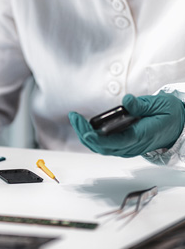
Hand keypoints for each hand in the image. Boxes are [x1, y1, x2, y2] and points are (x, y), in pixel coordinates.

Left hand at [69, 92, 184, 157]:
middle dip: (85, 133)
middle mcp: (132, 146)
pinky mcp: (124, 145)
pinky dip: (92, 136)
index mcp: (141, 136)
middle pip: (103, 147)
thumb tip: (126, 101)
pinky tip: (84, 125)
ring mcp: (127, 147)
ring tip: (76, 119)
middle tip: (74, 117)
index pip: (116, 142)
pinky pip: (104, 145)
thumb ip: (142, 105)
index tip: (86, 131)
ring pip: (101, 147)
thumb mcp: (160, 105)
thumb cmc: (169, 115)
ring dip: (85, 135)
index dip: (99, 139)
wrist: (178, 125)